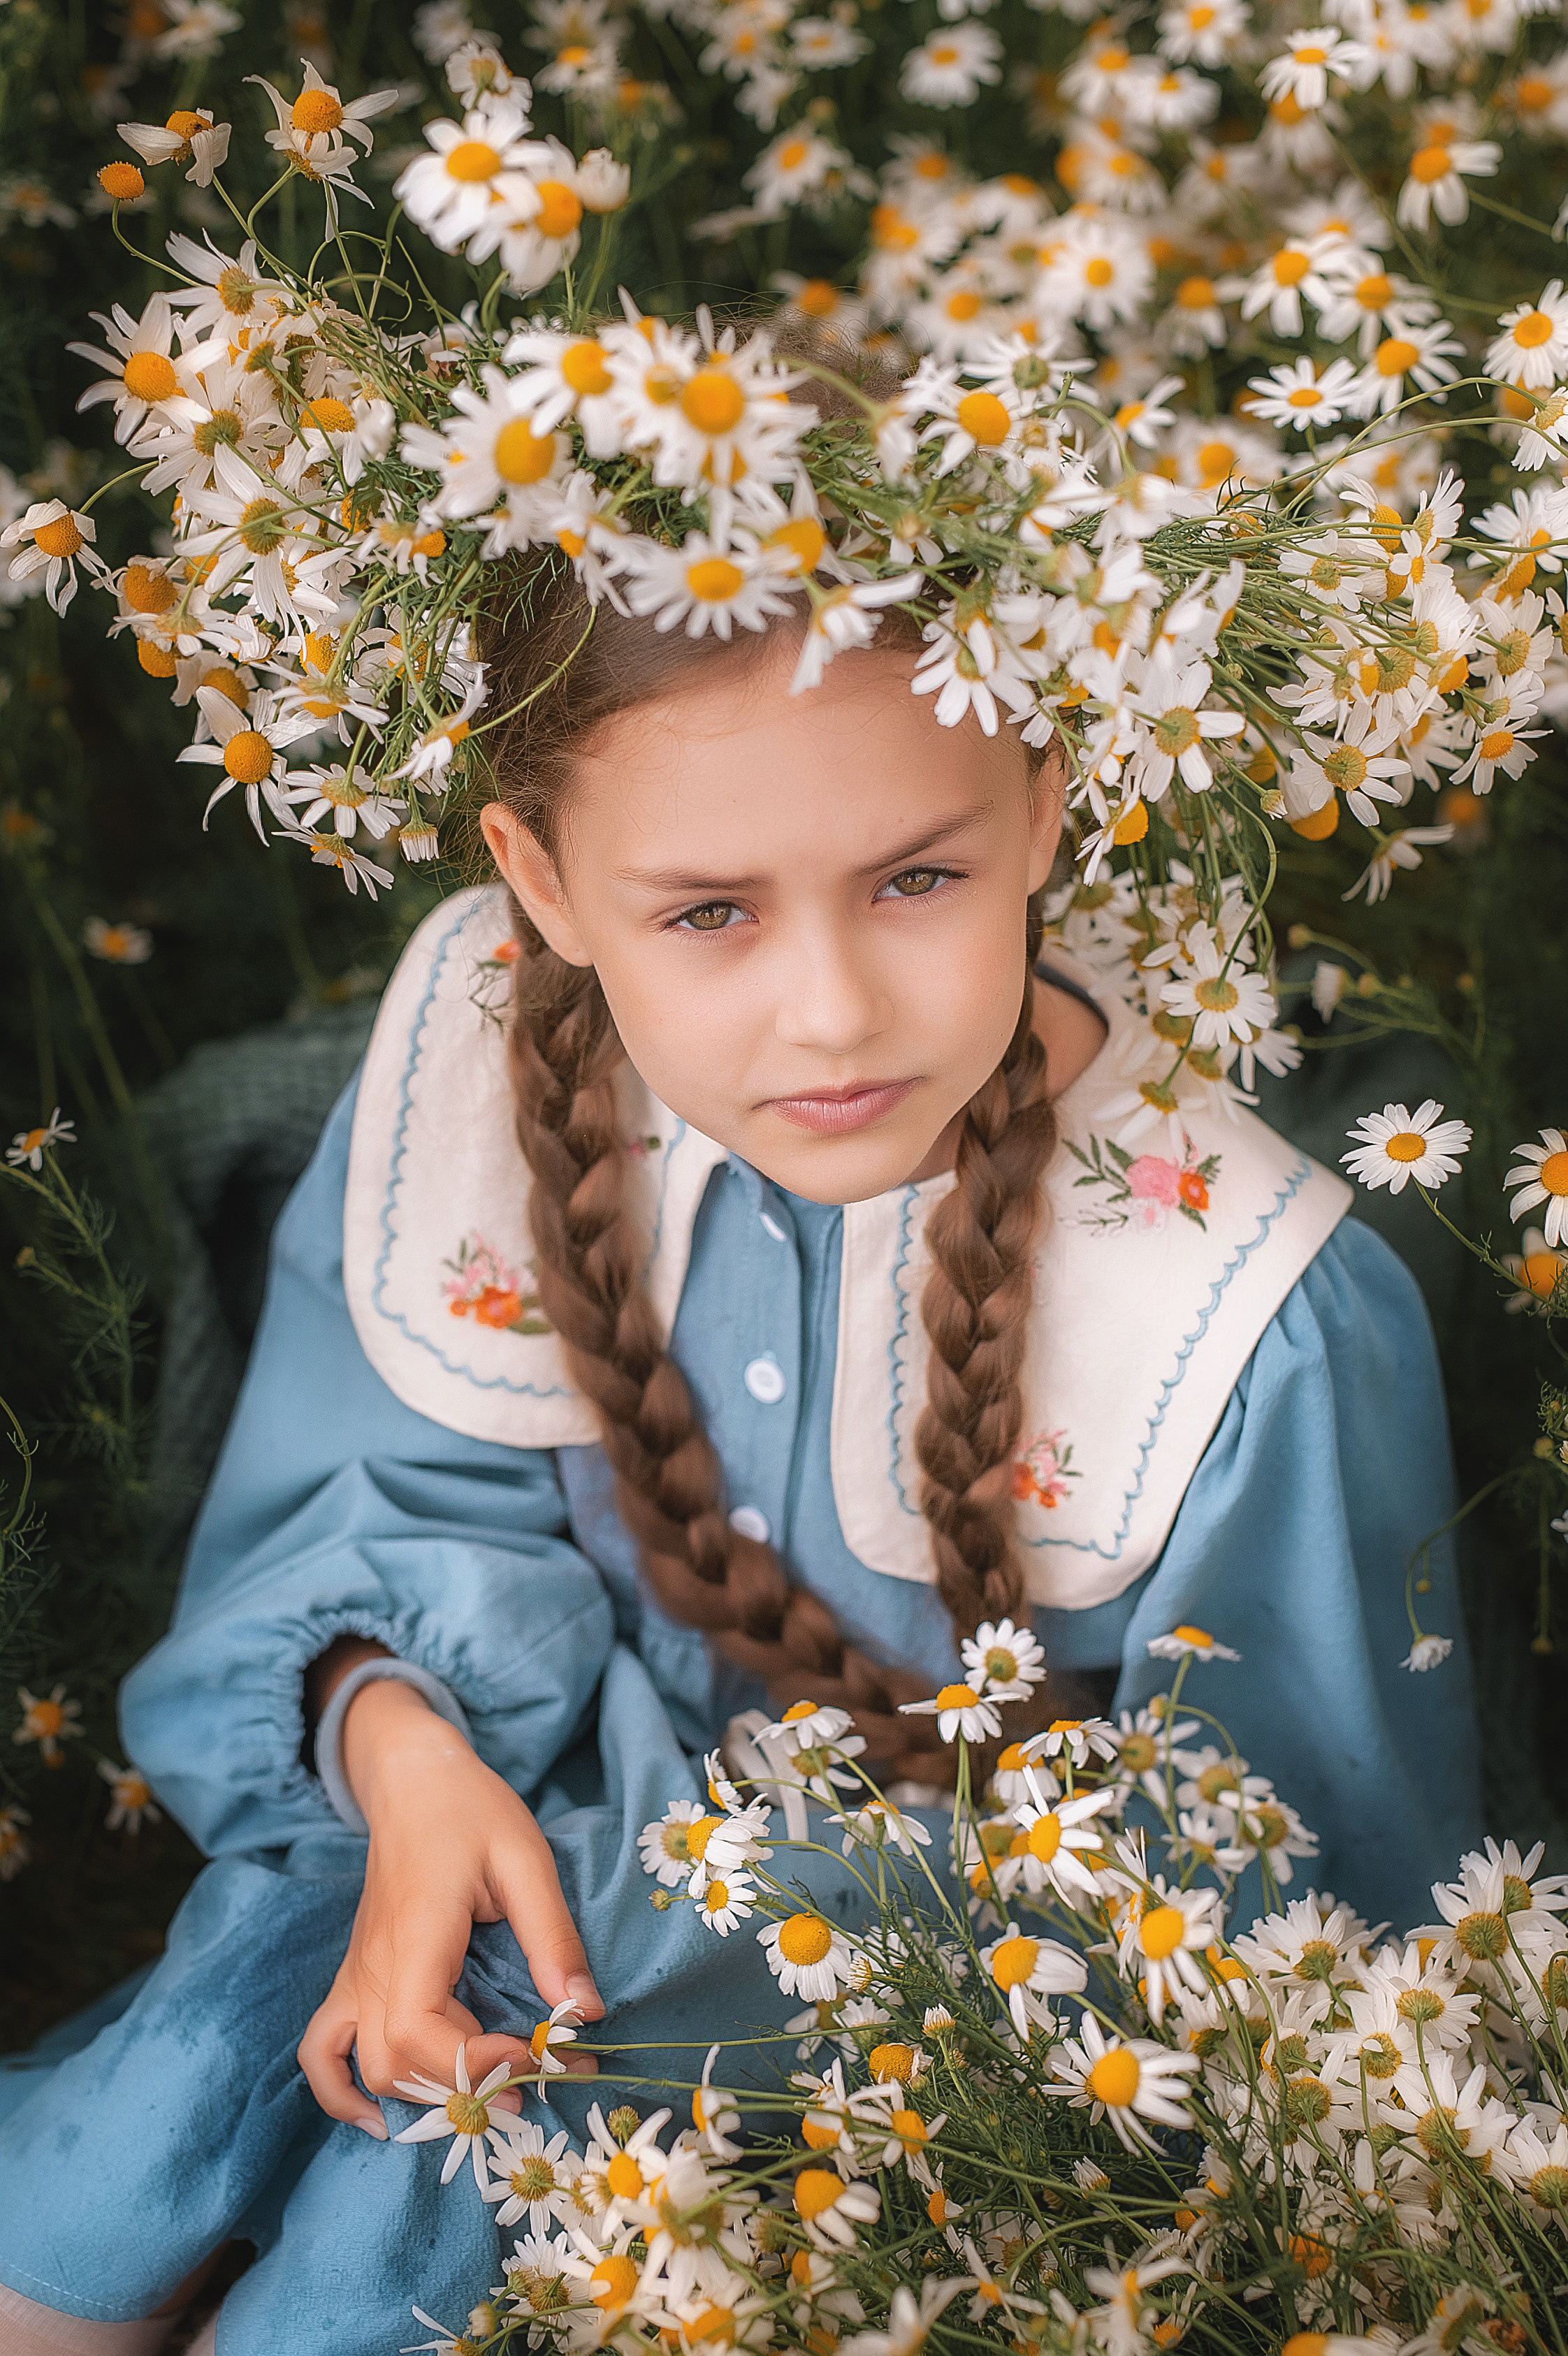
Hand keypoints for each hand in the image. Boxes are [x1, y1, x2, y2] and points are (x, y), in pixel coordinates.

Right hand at [297, 1678, 602, 2136]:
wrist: (412, 1781)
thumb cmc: (471, 1812)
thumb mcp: (526, 1859)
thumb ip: (552, 1936)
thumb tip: (584, 2012)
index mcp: (416, 1934)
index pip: (419, 2031)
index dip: (474, 2062)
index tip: (533, 2056)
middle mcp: (374, 1965)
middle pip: (394, 2062)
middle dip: (464, 2087)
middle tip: (531, 2079)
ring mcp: (357, 1976)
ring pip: (365, 2066)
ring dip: (422, 2094)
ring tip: (484, 2093)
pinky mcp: (354, 1979)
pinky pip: (321, 2050)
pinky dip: (338, 2093)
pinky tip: (379, 2118)